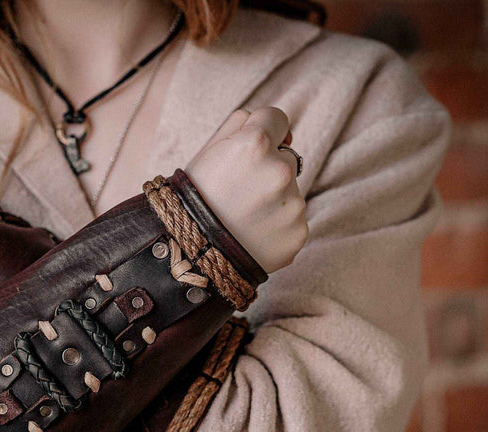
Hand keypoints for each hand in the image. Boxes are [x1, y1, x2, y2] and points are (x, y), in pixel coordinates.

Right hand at [185, 108, 307, 272]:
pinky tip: (252, 234)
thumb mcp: (208, 150)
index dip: (261, 131)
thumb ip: (242, 124)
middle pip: (285, 157)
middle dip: (266, 169)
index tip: (249, 150)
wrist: (189, 256)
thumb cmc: (194, 198)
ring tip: (242, 217)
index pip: (277, 118)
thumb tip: (279, 128)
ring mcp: (292, 205)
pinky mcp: (298, 233)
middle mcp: (280, 171)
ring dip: (272, 199)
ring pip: (289, 191)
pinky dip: (276, 226)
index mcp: (255, 143)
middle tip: (237, 192)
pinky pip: (292, 220)